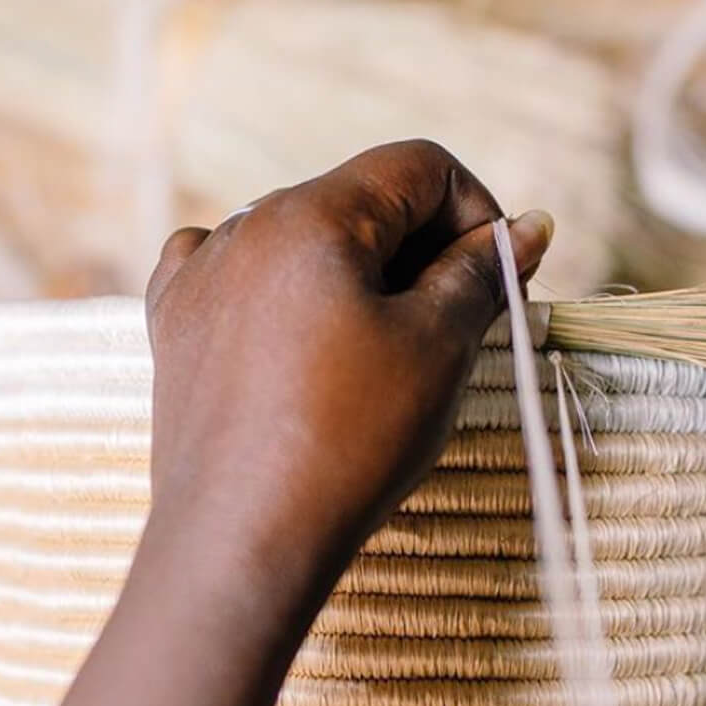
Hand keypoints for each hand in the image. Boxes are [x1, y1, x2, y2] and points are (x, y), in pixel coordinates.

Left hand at [142, 140, 551, 612]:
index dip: (480, 214)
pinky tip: (305, 340)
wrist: (244, 539)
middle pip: (362, 202)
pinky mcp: (177, 327)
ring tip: (384, 357)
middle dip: (424, 250)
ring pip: (306, 243)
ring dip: (361, 278)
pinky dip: (288, 296)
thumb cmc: (348, 441)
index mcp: (311, 214)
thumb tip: (528, 226)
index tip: (502, 283)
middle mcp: (245, 226)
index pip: (421, 166)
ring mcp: (201, 275)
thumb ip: (481, 274)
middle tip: (459, 329)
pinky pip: (243, 278)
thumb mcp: (437, 349)